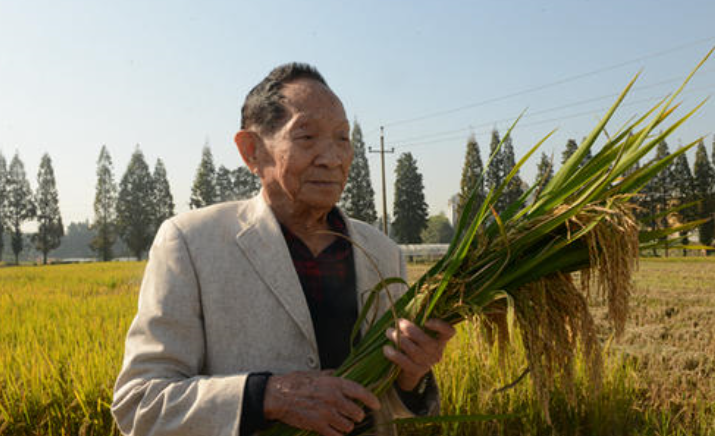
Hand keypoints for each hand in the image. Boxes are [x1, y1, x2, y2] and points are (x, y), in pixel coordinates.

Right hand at [263, 371, 380, 435]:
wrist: (278, 395)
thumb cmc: (295, 383)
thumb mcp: (316, 373)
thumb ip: (332, 375)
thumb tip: (343, 373)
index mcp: (334, 383)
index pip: (360, 392)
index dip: (371, 399)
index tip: (377, 404)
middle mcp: (333, 398)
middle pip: (357, 413)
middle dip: (356, 415)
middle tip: (353, 415)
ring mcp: (326, 414)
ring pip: (348, 426)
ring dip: (346, 426)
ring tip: (340, 422)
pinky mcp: (318, 426)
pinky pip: (336, 435)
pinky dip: (336, 434)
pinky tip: (332, 430)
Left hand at [383, 318, 455, 390]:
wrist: (409, 370)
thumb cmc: (412, 343)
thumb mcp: (418, 334)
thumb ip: (416, 321)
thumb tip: (407, 307)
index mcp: (440, 339)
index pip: (449, 332)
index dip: (440, 326)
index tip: (427, 321)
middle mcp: (437, 352)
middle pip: (426, 341)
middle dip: (409, 329)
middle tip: (398, 322)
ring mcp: (427, 363)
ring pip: (413, 351)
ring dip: (398, 339)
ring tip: (388, 332)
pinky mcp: (416, 371)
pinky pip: (404, 362)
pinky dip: (394, 354)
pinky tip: (386, 348)